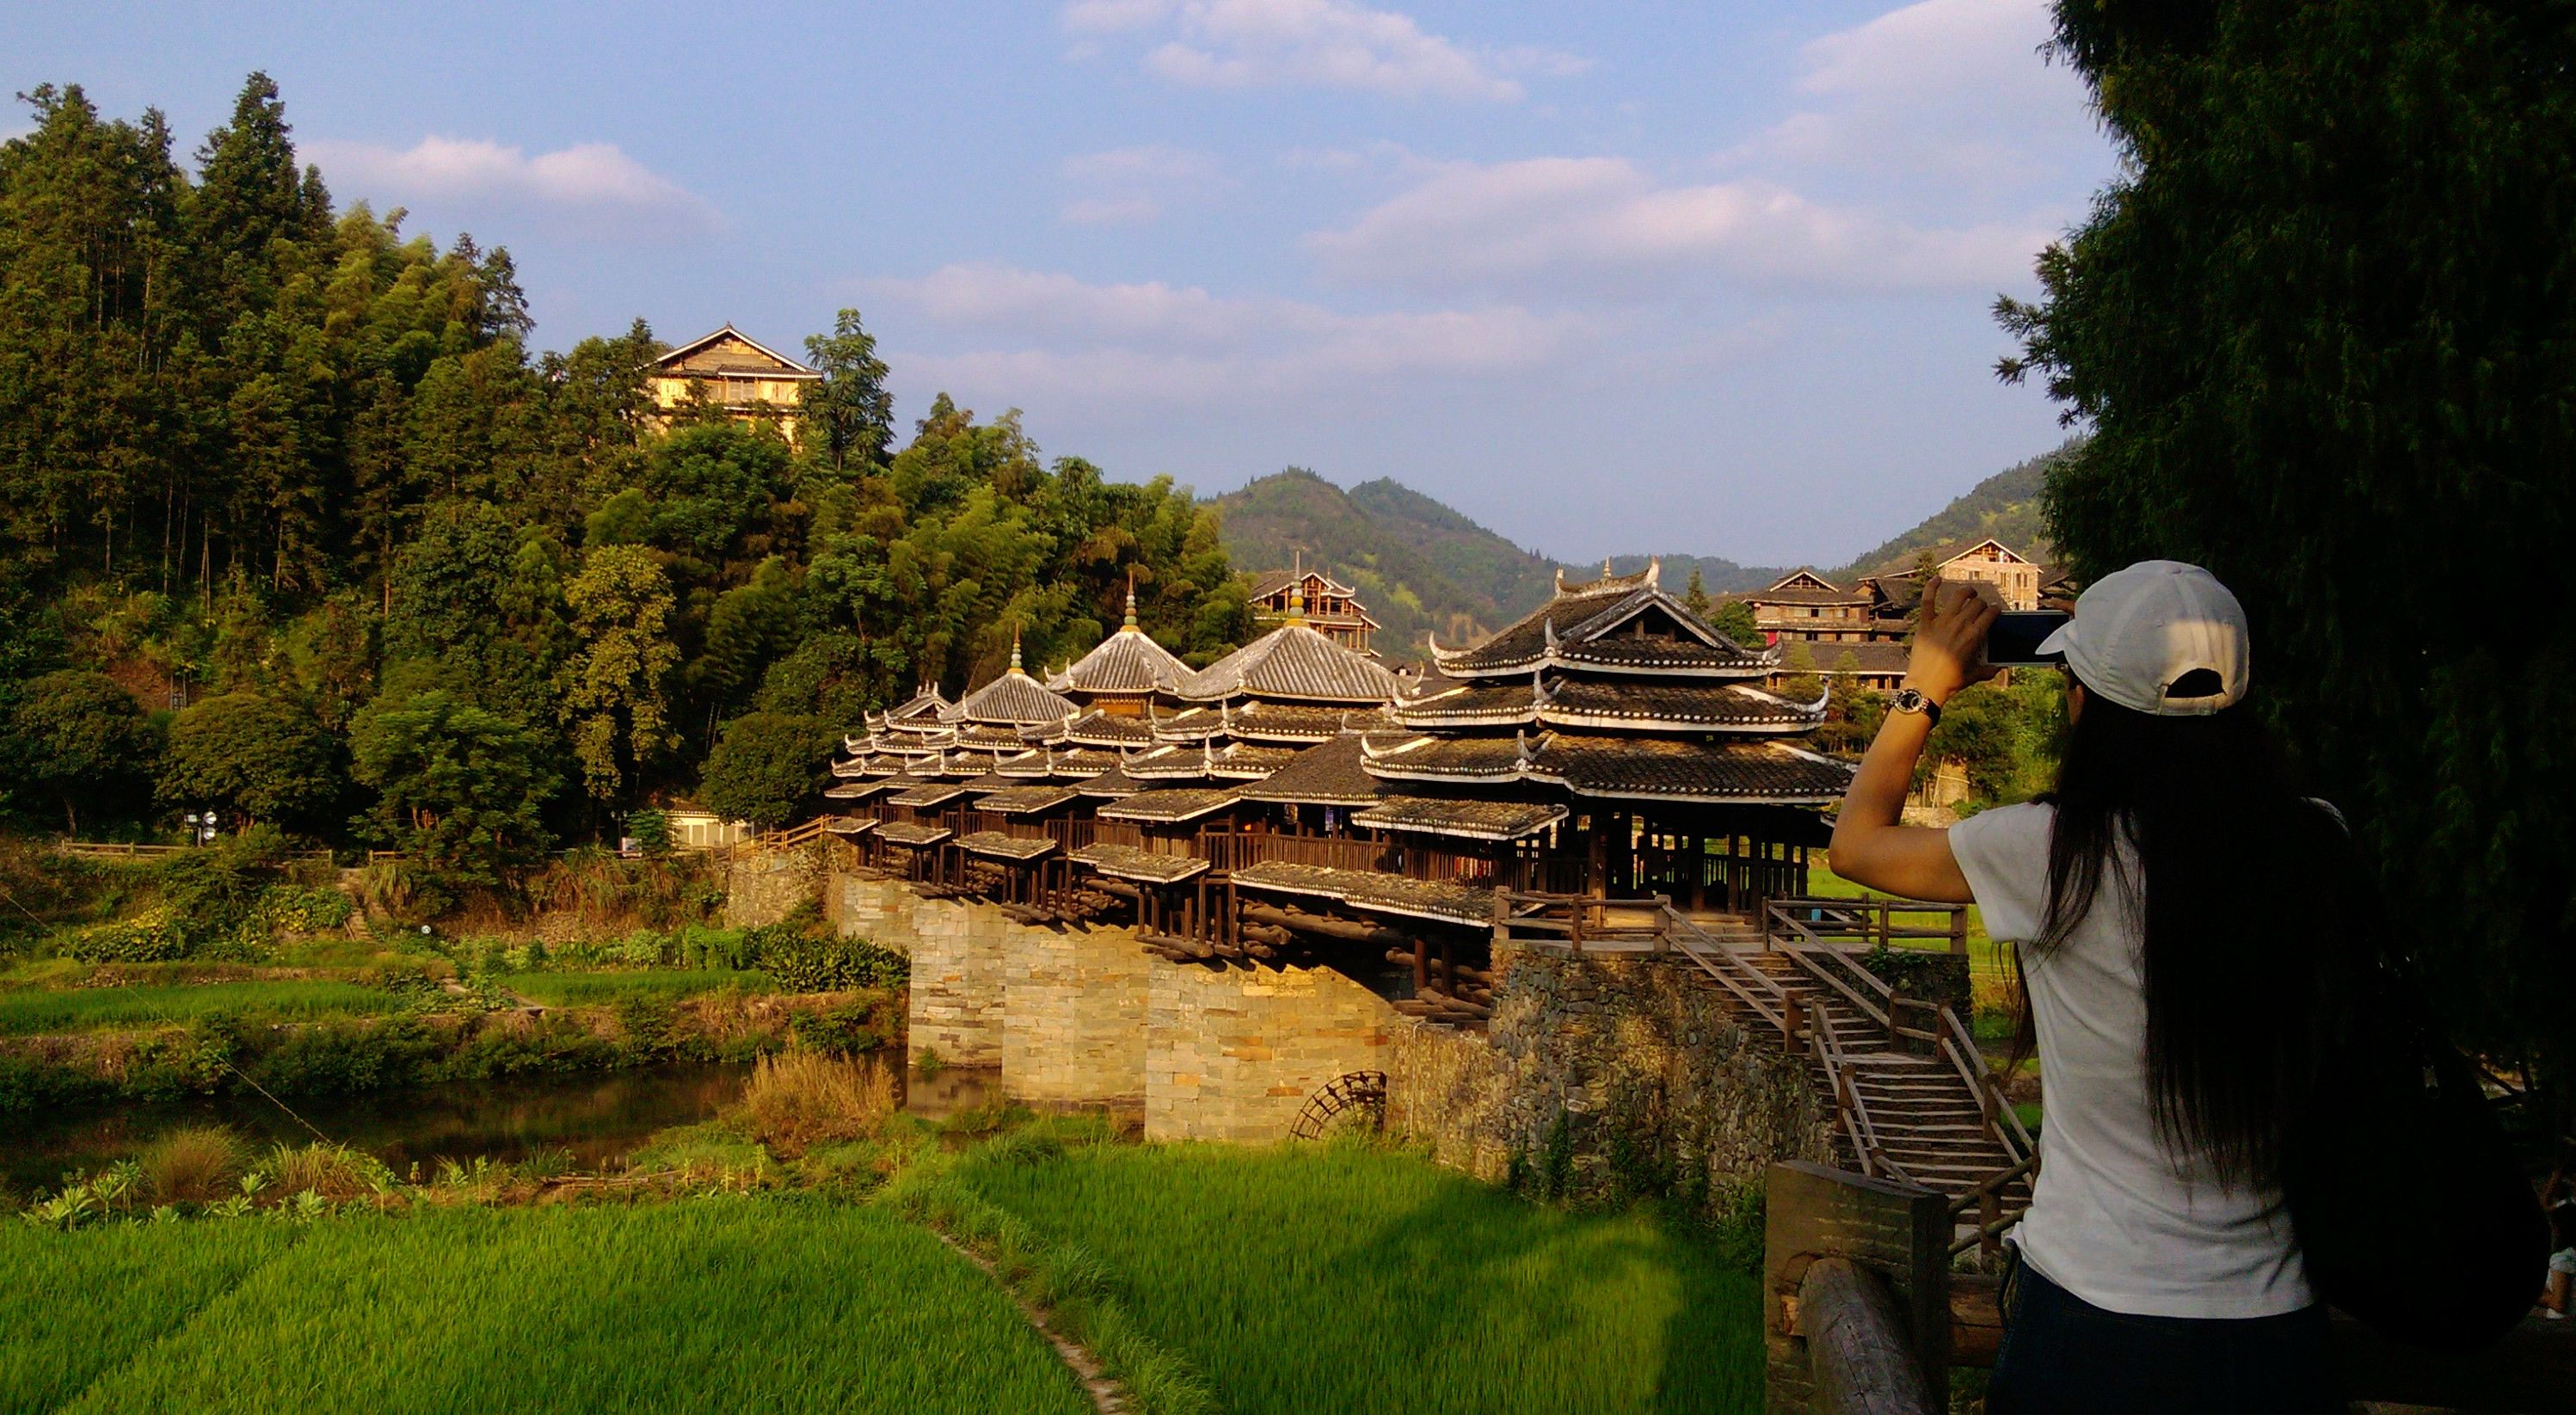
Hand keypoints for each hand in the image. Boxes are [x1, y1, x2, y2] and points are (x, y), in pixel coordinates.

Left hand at [1905, 578, 2001, 705]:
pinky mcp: (1925, 624)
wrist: (1926, 686)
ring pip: (1958, 597)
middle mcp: (1960, 625)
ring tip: (1969, 593)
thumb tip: (2000, 669)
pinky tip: (1937, 578)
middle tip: (1980, 607)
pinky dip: (1931, 587)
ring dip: (1967, 592)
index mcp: (1974, 636)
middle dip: (1982, 604)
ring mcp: (1941, 622)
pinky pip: (1928, 600)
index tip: (1994, 611)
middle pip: (1977, 604)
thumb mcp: (1973, 676)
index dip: (1994, 610)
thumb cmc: (1950, 682)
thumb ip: (1988, 670)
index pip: (1990, 614)